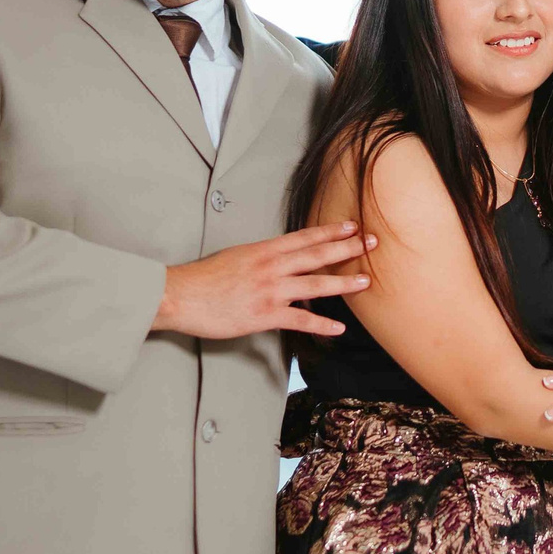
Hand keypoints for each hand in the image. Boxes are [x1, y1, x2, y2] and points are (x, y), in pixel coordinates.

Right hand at [152, 222, 375, 341]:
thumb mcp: (235, 257)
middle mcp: (271, 266)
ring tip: (365, 281)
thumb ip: (261, 259)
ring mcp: (270, 290)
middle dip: (348, 248)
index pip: (305, 237)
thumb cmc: (203, 278)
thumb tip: (279, 261)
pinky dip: (321, 324)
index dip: (331, 230)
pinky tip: (338, 328)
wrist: (179, 295)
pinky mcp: (264, 314)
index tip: (353, 225)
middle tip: (372, 242)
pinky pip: (300, 320)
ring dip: (344, 283)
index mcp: (263, 250)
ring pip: (315, 285)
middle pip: (317, 254)